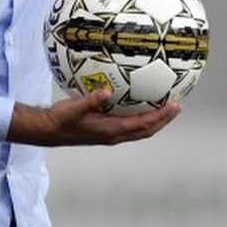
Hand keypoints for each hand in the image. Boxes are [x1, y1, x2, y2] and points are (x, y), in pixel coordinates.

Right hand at [7, 89, 180, 146]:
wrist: (49, 130)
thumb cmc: (61, 119)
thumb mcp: (74, 108)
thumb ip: (91, 100)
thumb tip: (106, 92)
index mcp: (111, 131)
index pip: (143, 125)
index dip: (160, 117)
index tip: (174, 106)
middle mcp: (114, 135)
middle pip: (147, 130)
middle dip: (163, 120)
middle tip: (177, 107)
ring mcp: (110, 134)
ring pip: (140, 129)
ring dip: (155, 120)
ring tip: (165, 108)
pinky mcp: (105, 130)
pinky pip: (129, 125)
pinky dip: (141, 118)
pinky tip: (139, 105)